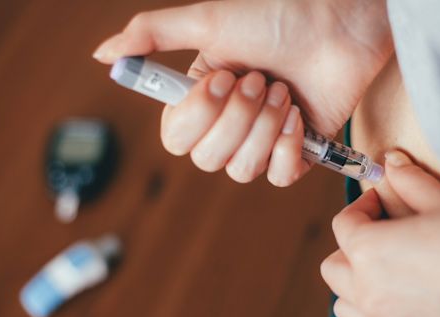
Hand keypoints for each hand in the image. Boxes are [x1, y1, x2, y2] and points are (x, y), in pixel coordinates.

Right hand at [93, 0, 392, 184]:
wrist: (338, 24)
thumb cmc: (275, 16)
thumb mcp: (207, 21)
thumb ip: (151, 36)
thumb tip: (102, 56)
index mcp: (203, 96)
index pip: (176, 138)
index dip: (198, 116)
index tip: (223, 79)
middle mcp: (229, 122)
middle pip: (207, 159)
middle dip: (238, 120)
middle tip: (261, 79)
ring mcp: (262, 139)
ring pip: (242, 170)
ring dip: (264, 130)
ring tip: (285, 92)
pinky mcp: (297, 151)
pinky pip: (279, 177)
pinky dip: (288, 150)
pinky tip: (299, 120)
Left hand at [321, 150, 439, 316]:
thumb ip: (408, 181)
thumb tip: (390, 162)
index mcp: (369, 251)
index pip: (343, 225)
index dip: (361, 206)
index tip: (379, 201)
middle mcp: (368, 292)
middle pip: (334, 267)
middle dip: (351, 247)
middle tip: (380, 235)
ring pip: (346, 305)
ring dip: (356, 285)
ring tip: (386, 271)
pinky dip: (381, 313)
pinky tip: (411, 298)